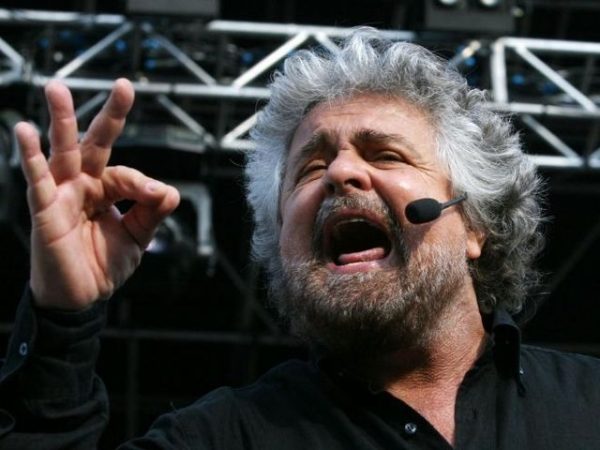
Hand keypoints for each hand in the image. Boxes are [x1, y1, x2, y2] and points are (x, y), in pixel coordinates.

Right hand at [15, 79, 179, 309]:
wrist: (82, 298)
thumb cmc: (104, 264)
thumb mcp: (137, 237)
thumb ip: (151, 212)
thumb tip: (170, 190)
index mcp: (105, 189)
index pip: (126, 175)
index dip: (144, 185)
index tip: (157, 195)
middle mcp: (83, 185)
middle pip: (94, 144)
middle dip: (110, 116)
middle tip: (125, 86)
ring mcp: (62, 194)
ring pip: (62, 152)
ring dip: (62, 122)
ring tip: (57, 89)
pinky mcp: (44, 210)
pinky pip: (38, 181)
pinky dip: (30, 158)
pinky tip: (23, 131)